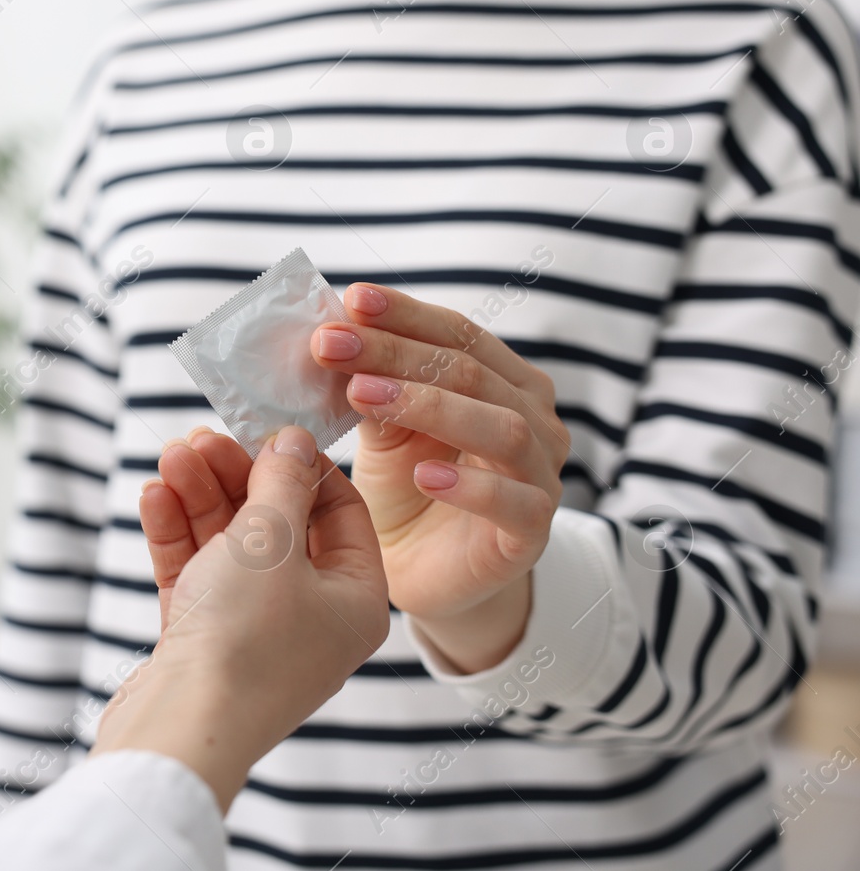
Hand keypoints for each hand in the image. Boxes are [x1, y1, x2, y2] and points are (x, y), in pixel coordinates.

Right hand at [93, 425, 387, 810]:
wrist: (182, 730)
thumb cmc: (244, 639)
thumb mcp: (269, 541)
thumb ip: (280, 483)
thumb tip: (293, 442)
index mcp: (354, 599)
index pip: (342, 512)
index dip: (303, 466)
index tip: (265, 430)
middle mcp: (312, 617)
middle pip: (278, 525)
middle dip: (236, 477)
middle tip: (200, 437)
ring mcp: (256, 632)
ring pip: (230, 547)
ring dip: (200, 498)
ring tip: (170, 456)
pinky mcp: (206, 643)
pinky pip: (197, 575)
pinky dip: (177, 536)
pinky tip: (155, 496)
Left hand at [313, 283, 570, 671]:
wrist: (422, 570)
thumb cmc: (406, 487)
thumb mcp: (384, 428)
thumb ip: (372, 384)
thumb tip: (331, 332)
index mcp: (502, 379)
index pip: (457, 333)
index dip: (404, 314)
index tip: (350, 300)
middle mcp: (533, 417)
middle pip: (470, 371)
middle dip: (394, 353)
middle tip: (331, 345)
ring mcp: (540, 473)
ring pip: (501, 426)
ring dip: (428, 405)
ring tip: (363, 396)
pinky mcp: (533, 531)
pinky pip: (513, 502)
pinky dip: (470, 485)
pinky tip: (425, 475)